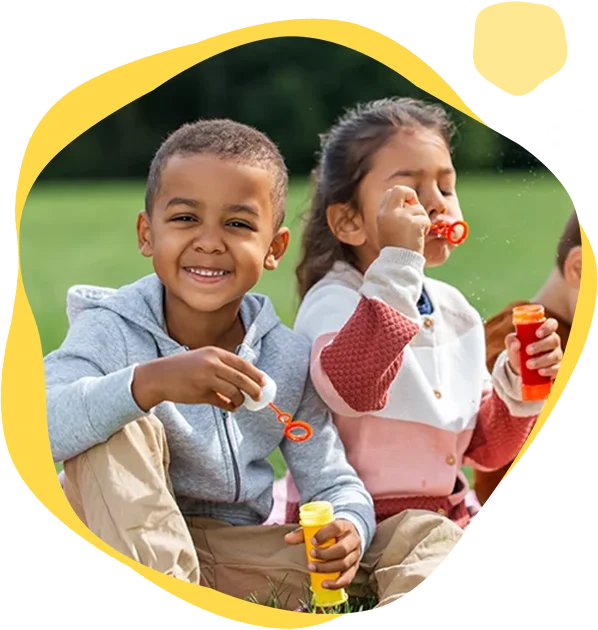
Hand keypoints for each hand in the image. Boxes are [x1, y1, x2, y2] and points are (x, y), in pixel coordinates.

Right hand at [132, 347, 265, 411]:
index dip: (255, 373)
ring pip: (233, 391)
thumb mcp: (202, 358)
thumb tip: (245, 379)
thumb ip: (221, 366)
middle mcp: (211, 363)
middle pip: (241, 378)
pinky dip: (229, 406)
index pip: (241, 363)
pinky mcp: (200, 393)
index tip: (264, 382)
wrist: (158, 376)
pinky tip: (231, 407)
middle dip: (254, 388)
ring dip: (240, 400)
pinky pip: (221, 402)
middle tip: (260, 396)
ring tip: (241, 403)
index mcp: (214, 352)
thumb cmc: (183, 368)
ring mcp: (206, 378)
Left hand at [285, 519, 360, 588]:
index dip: (324, 534)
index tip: (312, 540)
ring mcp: (355, 555)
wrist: (350, 535)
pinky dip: (336, 583)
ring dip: (327, 568)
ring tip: (312, 567)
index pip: (337, 528)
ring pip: (344, 564)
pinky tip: (324, 584)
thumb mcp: (320, 528)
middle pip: (342, 549)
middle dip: (325, 554)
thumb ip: (303, 533)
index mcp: (344, 526)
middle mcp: (353, 540)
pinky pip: (348, 578)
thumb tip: (287, 539)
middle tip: (311, 554)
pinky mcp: (354, 568)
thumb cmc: (331, 531)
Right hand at [377, 185, 429, 254]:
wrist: (397, 263)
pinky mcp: (413, 223)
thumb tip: (408, 204)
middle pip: (401, 190)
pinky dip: (425, 228)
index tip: (407, 205)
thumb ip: (393, 215)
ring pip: (419, 208)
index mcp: (382, 214)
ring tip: (415, 234)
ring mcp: (401, 217)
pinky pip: (425, 219)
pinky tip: (418, 238)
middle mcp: (389, 212)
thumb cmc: (394, 250)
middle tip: (415, 211)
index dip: (402, 196)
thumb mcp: (387, 230)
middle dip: (412, 196)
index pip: (391, 192)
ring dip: (421, 219)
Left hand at [506, 317, 562, 378]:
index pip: (552, 324)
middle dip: (541, 345)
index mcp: (544, 331)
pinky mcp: (557, 368)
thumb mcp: (511, 343)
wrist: (519, 367)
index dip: (547, 327)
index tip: (537, 334)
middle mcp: (553, 342)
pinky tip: (540, 371)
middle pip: (554, 340)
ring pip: (555, 356)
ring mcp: (556, 355)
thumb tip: (516, 344)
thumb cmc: (518, 349)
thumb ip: (511, 340)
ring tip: (528, 364)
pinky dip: (549, 370)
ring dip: (542, 360)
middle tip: (528, 351)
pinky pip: (558, 369)